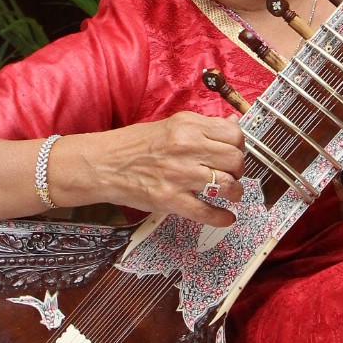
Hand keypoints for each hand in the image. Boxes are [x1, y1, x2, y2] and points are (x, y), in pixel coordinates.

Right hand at [55, 113, 245, 228]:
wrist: (103, 164)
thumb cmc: (136, 145)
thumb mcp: (172, 125)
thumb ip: (204, 126)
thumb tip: (234, 125)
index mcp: (188, 126)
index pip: (234, 134)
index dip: (240, 146)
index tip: (234, 153)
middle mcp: (187, 148)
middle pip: (235, 159)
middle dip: (239, 170)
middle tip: (232, 174)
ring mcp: (179, 175)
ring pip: (227, 185)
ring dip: (235, 192)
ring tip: (231, 194)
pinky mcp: (170, 199)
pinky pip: (206, 212)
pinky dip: (221, 217)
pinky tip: (226, 218)